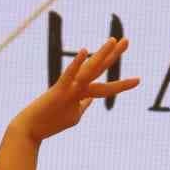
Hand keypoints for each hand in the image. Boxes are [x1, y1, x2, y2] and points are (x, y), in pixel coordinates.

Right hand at [9, 37, 139, 143]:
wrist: (30, 129)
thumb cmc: (50, 122)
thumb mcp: (74, 115)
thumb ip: (83, 105)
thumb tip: (89, 101)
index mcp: (82, 93)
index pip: (105, 86)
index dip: (122, 83)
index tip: (138, 79)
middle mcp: (78, 87)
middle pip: (99, 69)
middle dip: (114, 55)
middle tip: (127, 40)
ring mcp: (70, 88)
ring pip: (90, 70)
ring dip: (102, 55)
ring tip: (114, 40)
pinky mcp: (59, 91)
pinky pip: (69, 75)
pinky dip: (76, 63)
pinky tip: (84, 51)